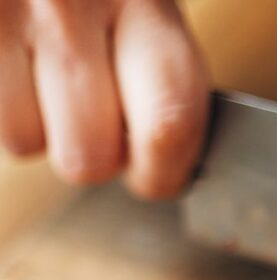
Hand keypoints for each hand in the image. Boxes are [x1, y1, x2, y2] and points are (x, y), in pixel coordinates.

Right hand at [0, 0, 207, 198]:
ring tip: (37, 68)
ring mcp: (5, 11)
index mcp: (142, 1)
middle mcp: (68, 6)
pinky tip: (9, 60)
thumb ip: (165, 72)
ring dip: (33, 124)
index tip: (157, 175)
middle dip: (93, 150)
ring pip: (23, 142)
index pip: (169, 126)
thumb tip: (171, 154)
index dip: (164, 172)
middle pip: (89, 156)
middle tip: (90, 110)